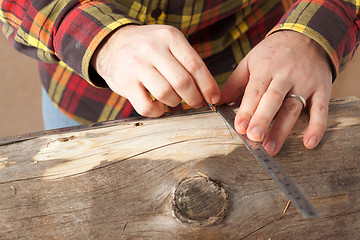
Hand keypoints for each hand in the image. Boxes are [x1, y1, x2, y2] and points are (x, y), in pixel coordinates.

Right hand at [91, 24, 219, 116]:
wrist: (112, 44)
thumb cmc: (147, 48)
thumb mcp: (169, 43)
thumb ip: (187, 62)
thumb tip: (209, 91)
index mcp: (169, 37)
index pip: (195, 65)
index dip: (208, 85)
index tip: (213, 98)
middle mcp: (152, 49)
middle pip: (182, 82)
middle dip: (194, 98)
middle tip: (196, 102)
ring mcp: (136, 65)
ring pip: (166, 94)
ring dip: (175, 103)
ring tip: (174, 99)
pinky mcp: (125, 83)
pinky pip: (147, 107)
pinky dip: (158, 111)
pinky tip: (159, 105)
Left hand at [219, 31, 332, 155]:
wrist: (308, 36)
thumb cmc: (273, 53)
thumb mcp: (251, 61)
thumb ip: (235, 83)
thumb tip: (217, 103)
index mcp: (265, 68)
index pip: (255, 91)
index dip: (247, 110)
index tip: (239, 127)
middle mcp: (286, 75)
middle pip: (274, 100)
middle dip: (263, 119)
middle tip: (254, 138)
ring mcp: (306, 82)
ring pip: (293, 108)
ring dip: (282, 130)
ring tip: (271, 148)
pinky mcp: (322, 89)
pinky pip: (321, 110)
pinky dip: (317, 127)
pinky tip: (309, 143)